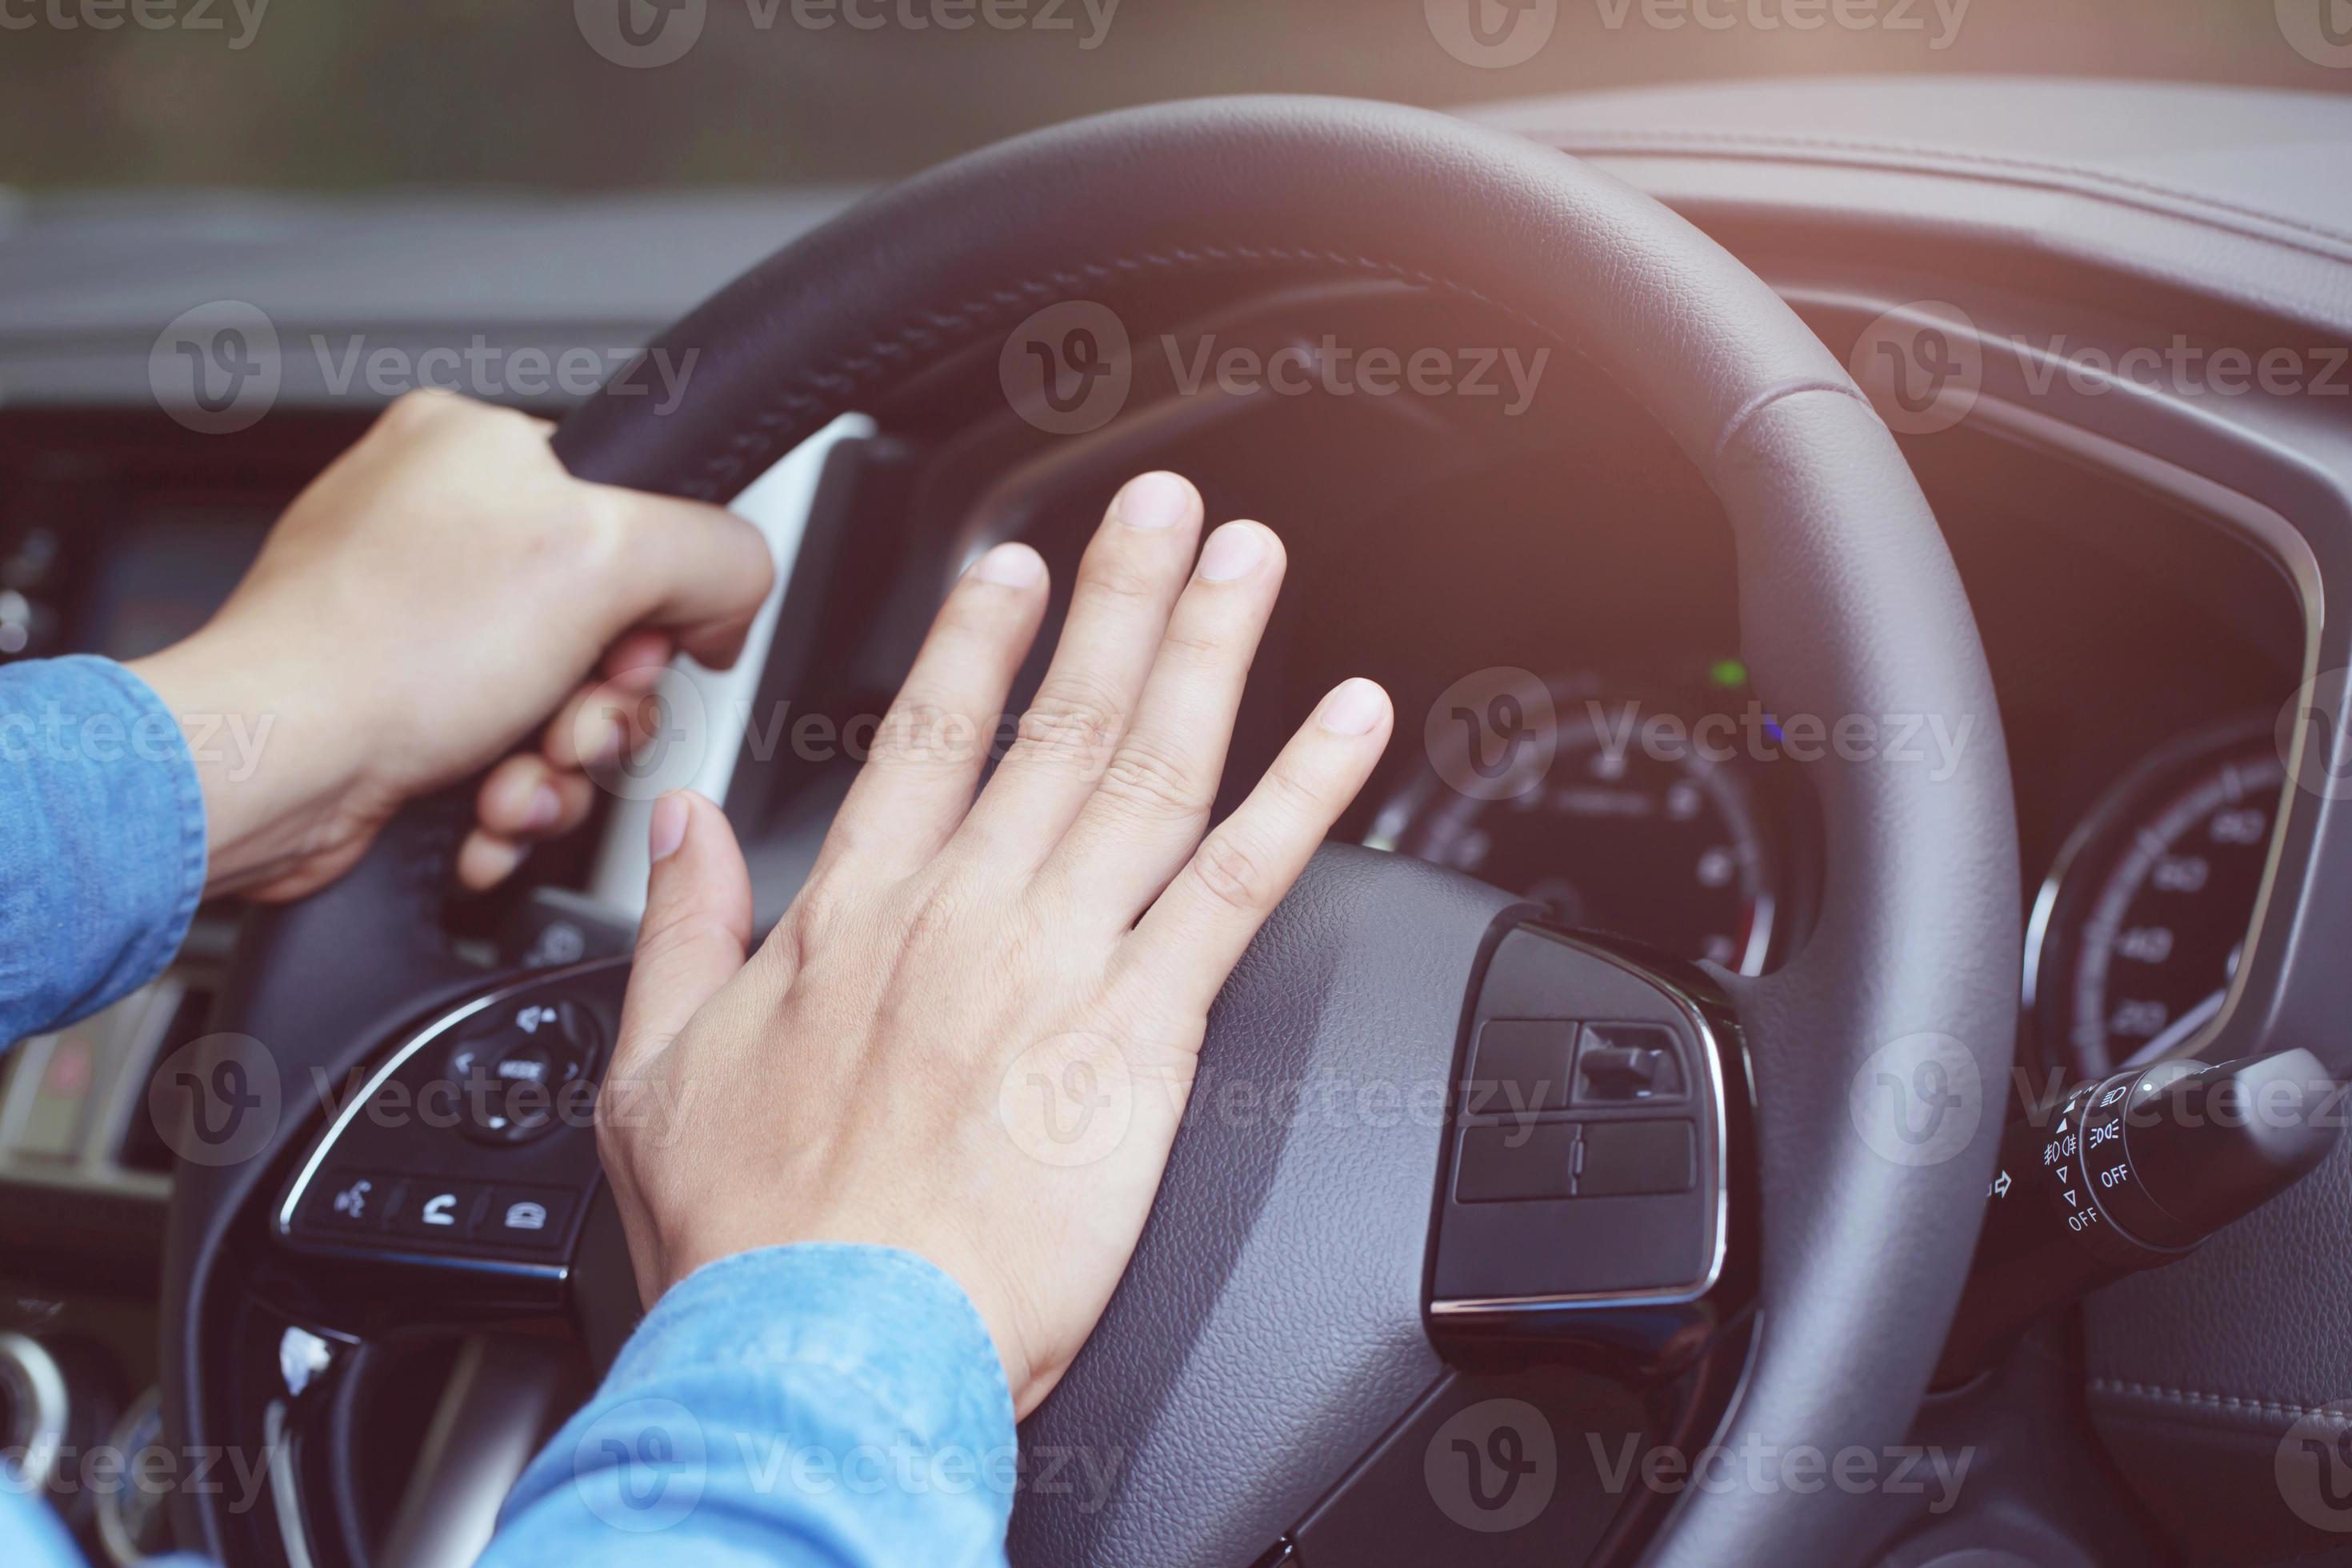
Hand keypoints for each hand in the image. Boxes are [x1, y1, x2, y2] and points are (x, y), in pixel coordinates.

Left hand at [129, 389, 772, 898]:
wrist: (269, 773)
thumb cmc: (379, 652)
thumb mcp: (608, 558)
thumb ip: (719, 553)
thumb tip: (740, 589)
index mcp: (479, 446)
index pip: (642, 513)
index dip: (658, 602)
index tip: (641, 645)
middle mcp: (441, 524)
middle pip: (611, 628)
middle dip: (605, 706)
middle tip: (572, 720)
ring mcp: (415, 620)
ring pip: (563, 706)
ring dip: (561, 766)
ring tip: (513, 776)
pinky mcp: (397, 705)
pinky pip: (505, 754)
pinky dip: (507, 795)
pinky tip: (480, 802)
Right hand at [599, 472, 1392, 1414]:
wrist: (817, 1356)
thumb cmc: (747, 1243)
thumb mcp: (647, 1073)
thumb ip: (677, 930)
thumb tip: (680, 828)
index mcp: (852, 915)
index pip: (926, 735)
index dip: (981, 639)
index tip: (1016, 567)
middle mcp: (962, 910)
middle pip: (1058, 721)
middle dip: (1115, 598)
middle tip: (1160, 509)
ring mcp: (1056, 960)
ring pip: (1147, 767)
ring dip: (1206, 650)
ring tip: (1248, 561)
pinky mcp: (1139, 1035)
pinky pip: (1235, 886)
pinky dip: (1303, 796)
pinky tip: (1349, 726)